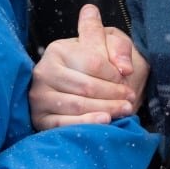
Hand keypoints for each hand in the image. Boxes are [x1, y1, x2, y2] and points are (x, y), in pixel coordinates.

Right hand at [30, 4, 148, 129]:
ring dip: (105, 109)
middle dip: (113, 95)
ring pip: (77, 105)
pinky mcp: (39, 117)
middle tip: (130, 100)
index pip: (92, 63)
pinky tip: (105, 120)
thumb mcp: (110, 45)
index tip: (128, 80)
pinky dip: (86, 122)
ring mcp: (39, 96)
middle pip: (85, 86)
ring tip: (124, 110)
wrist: (84, 85)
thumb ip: (119, 48)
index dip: (114, 74)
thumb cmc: (98, 62)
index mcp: (58, 49)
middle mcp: (43, 71)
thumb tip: (125, 68)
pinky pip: (64, 123)